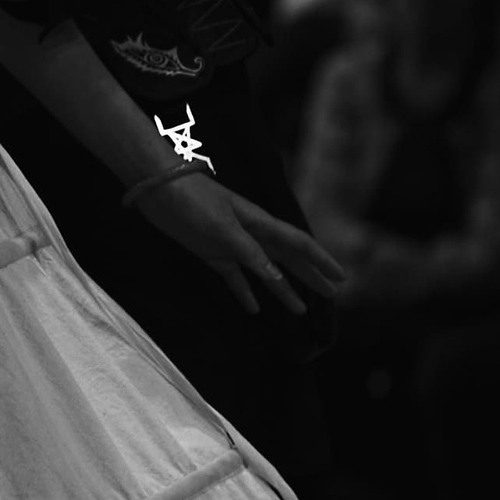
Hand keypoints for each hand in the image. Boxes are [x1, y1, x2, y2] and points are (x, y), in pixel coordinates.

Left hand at [132, 172, 346, 314]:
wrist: (158, 189)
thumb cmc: (194, 201)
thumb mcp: (225, 229)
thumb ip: (251, 253)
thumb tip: (277, 277)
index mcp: (260, 224)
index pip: (299, 244)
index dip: (320, 261)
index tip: (340, 277)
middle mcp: (251, 235)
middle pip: (288, 259)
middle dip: (310, 277)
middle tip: (332, 295)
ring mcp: (232, 244)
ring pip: (265, 271)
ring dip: (282, 289)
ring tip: (299, 310)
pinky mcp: (212, 252)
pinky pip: (235, 277)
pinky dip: (245, 293)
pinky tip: (254, 309)